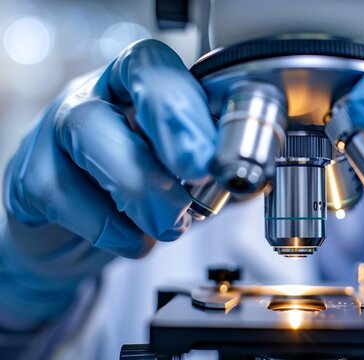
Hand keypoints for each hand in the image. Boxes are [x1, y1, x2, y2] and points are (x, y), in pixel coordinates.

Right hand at [1, 39, 214, 325]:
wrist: (78, 233)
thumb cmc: (138, 192)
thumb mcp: (185, 177)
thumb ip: (215, 171)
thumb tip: (255, 177)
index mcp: (141, 88)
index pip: (161, 68)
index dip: (189, 105)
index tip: (213, 152)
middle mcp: (99, 96)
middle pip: (130, 87)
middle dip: (173, 127)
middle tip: (197, 171)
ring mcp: (58, 130)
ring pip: (93, 136)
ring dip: (142, 187)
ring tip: (169, 222)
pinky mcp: (30, 175)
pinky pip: (63, 194)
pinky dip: (107, 227)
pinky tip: (131, 239)